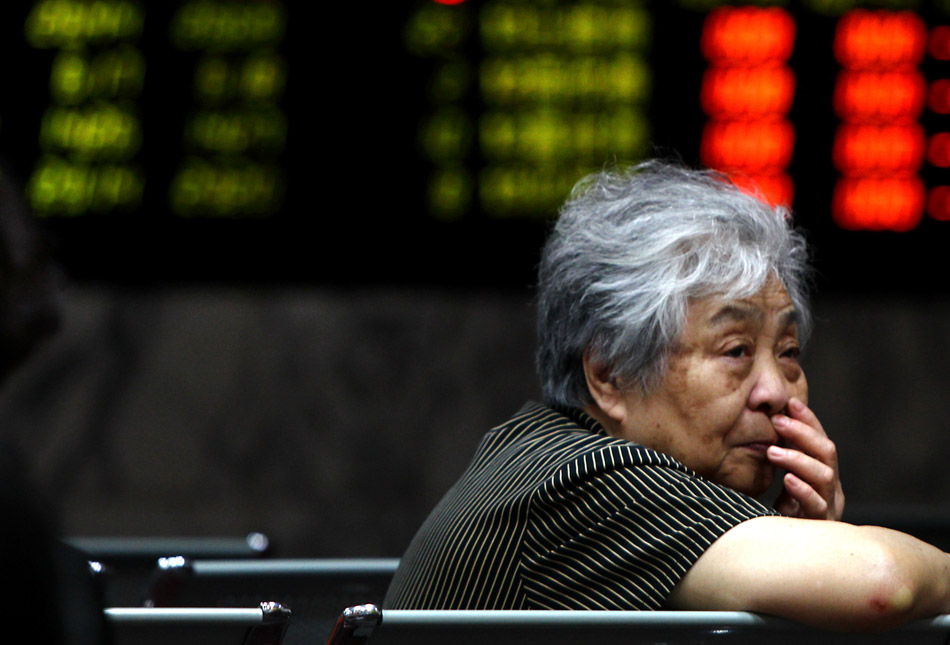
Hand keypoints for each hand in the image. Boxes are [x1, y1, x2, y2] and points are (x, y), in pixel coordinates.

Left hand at [766, 398, 843, 519]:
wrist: (798, 556)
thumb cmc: (786, 514)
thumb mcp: (784, 482)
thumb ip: (781, 459)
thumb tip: (763, 425)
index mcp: (824, 473)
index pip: (820, 440)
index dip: (808, 421)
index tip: (790, 403)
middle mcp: (831, 486)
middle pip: (827, 452)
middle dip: (803, 433)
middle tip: (778, 422)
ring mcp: (829, 505)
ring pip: (823, 475)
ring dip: (797, 460)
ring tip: (773, 452)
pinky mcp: (820, 524)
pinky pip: (816, 505)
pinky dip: (802, 490)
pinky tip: (787, 480)